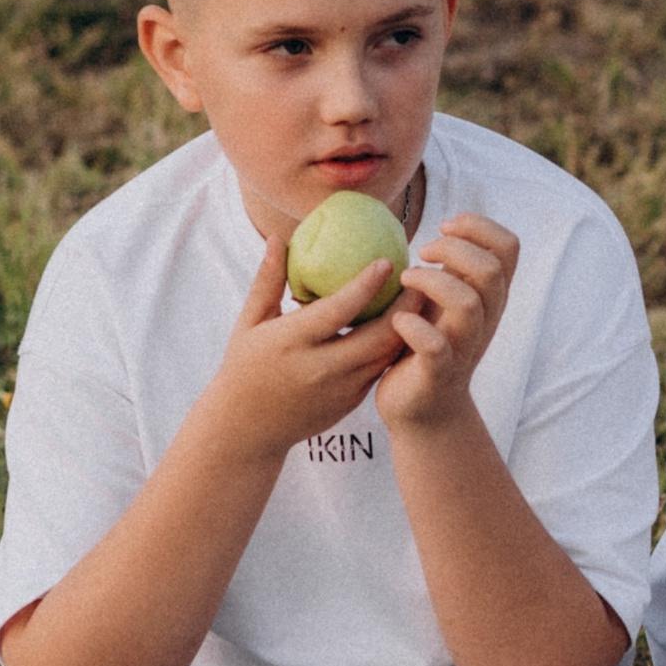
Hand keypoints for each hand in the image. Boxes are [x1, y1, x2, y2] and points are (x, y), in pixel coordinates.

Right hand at [200, 237, 411, 461]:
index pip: (338, 310)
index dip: (366, 285)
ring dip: (407, 327)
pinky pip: (381, 369)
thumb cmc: (245, 366)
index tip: (387, 261)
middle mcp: (321, 368)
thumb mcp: (250, 324)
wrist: (248, 429)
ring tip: (419, 298)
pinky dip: (395, 347)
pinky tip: (406, 325)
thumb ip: (268, 282)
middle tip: (420, 278)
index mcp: (293, 342)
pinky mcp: (352, 403)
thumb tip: (278, 236)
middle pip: (378, 336)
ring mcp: (340, 390)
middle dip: (405, 307)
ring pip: (386, 355)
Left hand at [374, 212, 518, 431]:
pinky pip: (436, 346)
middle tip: (421, 254)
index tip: (445, 228)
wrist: (423, 411)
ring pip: (467, 304)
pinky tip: (398, 320)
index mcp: (490, 296)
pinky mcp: (439, 373)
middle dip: (452, 250)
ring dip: (431, 282)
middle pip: (491, 269)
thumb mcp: (447, 300)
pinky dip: (414, 327)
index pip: (509, 247)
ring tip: (405, 282)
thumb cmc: (428, 344)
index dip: (479, 226)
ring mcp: (465, 347)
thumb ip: (453, 268)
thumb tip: (442, 223)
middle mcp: (485, 319)